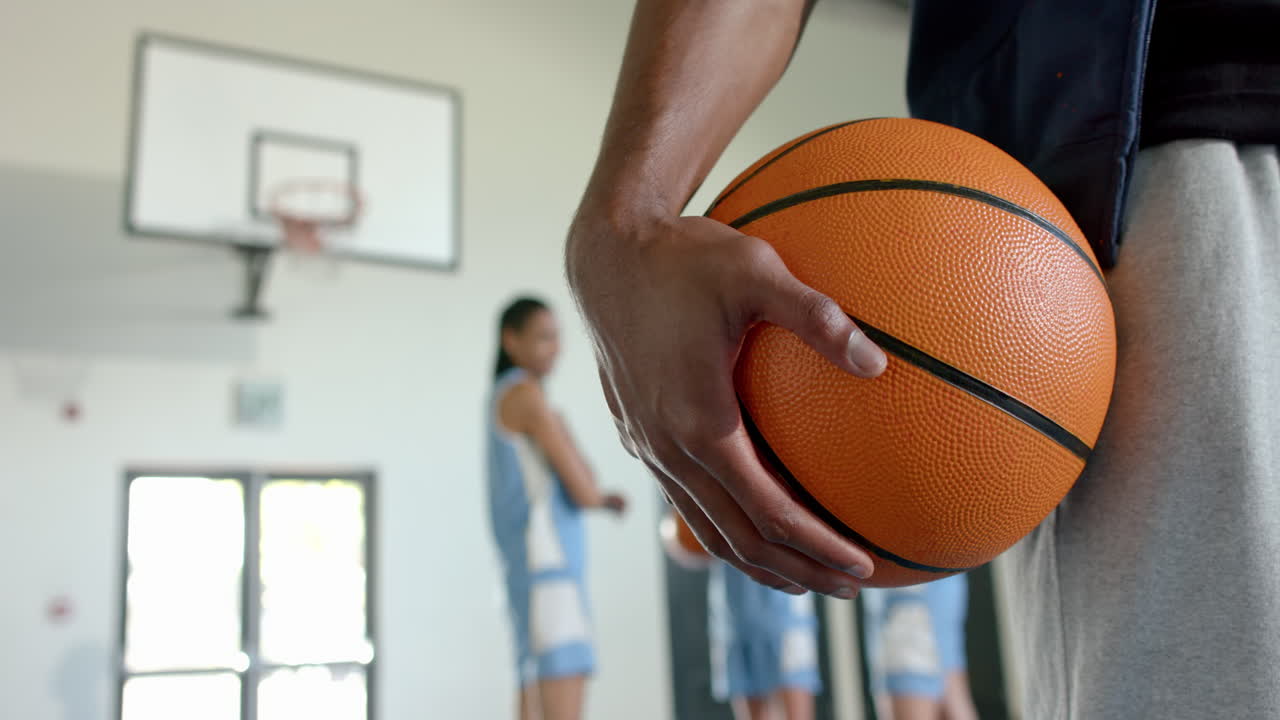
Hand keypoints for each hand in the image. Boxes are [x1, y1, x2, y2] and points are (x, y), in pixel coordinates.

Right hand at [567, 212, 886, 596]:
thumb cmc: (683, 258)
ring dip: (758, 561)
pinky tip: (751, 520)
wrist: (607, 254)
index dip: (816, 547)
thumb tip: (879, 363)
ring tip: (805, 577)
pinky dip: (725, 528)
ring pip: (707, 528)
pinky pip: (687, 501)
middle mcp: (669, 448)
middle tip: (849, 589)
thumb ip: (818, 317)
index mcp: (699, 423)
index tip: (861, 566)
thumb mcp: (756, 272)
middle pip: (738, 539)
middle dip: (796, 571)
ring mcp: (649, 446)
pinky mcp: (640, 434)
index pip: (768, 512)